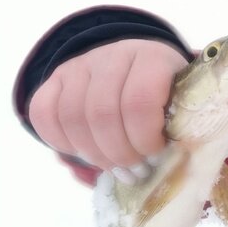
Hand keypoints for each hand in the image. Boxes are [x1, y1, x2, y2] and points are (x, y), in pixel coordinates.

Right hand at [28, 39, 187, 179]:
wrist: (139, 64)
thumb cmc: (168, 91)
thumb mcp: (183, 100)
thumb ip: (178, 125)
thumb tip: (167, 165)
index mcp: (153, 58)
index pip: (139, 101)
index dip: (144, 137)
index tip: (156, 153)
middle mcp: (114, 55)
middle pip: (102, 114)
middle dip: (119, 153)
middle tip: (135, 171)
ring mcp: (80, 64)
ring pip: (72, 117)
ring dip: (93, 154)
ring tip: (115, 167)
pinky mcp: (56, 77)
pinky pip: (44, 114)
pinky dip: (61, 142)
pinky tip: (85, 152)